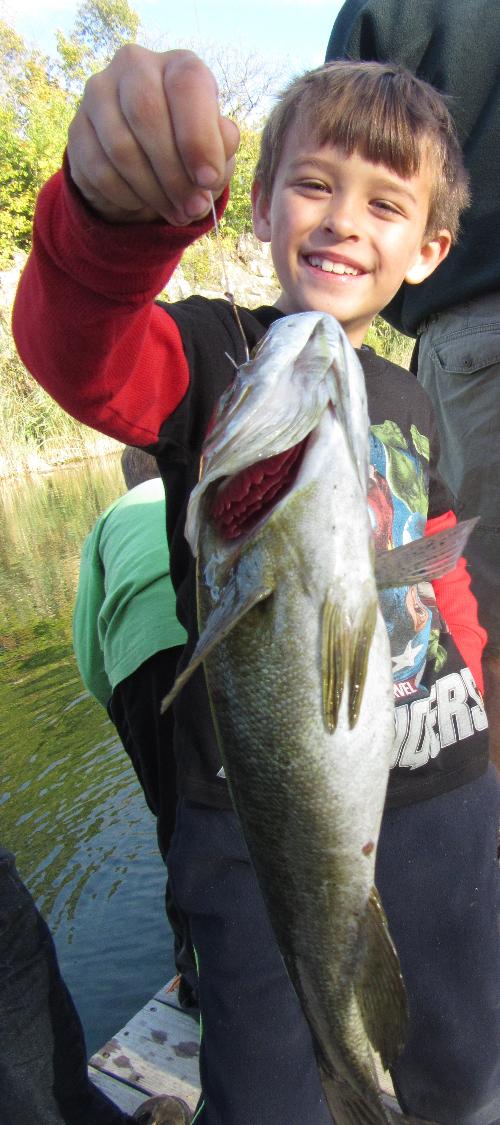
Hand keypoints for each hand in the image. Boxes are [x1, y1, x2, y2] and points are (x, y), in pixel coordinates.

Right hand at [67, 46, 239, 224]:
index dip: (198, 136)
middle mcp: (135, 66)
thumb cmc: (188, 150)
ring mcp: (99, 93)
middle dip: (174, 173)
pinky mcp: (77, 128)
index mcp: (178, 65)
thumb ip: (221, 149)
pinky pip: (100, 170)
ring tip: (175, 213)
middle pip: (146, 115)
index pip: (186, 85)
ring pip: (121, 147)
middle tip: (193, 207)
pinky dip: (127, 196)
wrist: (143, 166)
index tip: (208, 180)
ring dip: (153, 191)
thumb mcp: (215, 148)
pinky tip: (143, 203)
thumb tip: (211, 165)